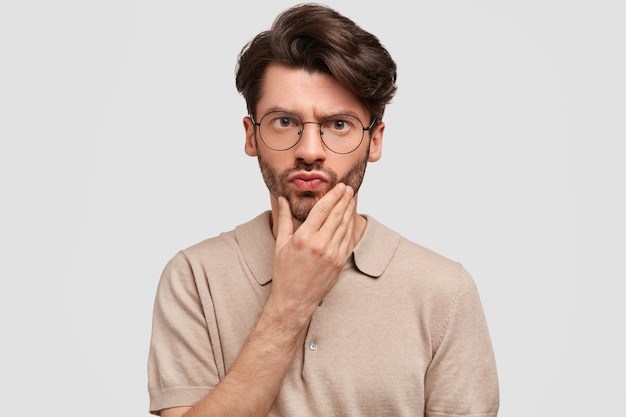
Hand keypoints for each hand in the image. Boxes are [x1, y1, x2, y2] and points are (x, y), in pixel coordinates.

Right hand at [269, 183, 356, 321]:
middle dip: (344, 199)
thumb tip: (282, 199)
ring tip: (352, 199)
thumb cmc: (285, 272)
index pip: (322, 209)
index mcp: (304, 238)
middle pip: (337, 215)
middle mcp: (320, 244)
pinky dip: (351, 226)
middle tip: (349, 188)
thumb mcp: (280, 244)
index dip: (333, 195)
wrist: (295, 300)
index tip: (339, 186)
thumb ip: (284, 219)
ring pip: (345, 226)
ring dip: (350, 210)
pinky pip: (348, 239)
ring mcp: (332, 254)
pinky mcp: (340, 262)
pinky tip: (351, 218)